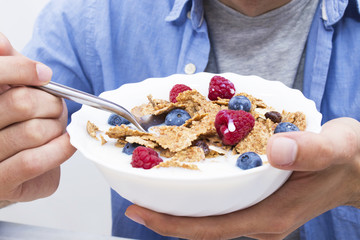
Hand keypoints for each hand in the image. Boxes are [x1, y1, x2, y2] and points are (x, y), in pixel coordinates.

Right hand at [0, 33, 75, 204]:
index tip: (43, 74)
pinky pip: (34, 161)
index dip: (21, 69)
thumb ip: (5, 67)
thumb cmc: (7, 129)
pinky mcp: (0, 183)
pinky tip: (65, 143)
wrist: (2, 173)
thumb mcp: (3, 93)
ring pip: (35, 131)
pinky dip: (59, 149)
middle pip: (23, 102)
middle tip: (55, 109)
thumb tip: (1, 42)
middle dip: (51, 104)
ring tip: (55, 129)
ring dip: (57, 128)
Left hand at [124, 117, 359, 239]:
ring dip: (178, 203)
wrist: (357, 169)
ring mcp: (257, 212)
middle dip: (166, 214)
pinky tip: (186, 174)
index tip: (137, 211)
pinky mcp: (257, 201)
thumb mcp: (337, 147)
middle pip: (201, 225)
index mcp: (270, 215)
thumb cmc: (349, 160)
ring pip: (208, 215)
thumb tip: (276, 150)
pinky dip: (198, 193)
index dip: (171, 223)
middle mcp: (258, 219)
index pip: (210, 228)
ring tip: (151, 184)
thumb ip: (310, 150)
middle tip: (133, 193)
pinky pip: (219, 203)